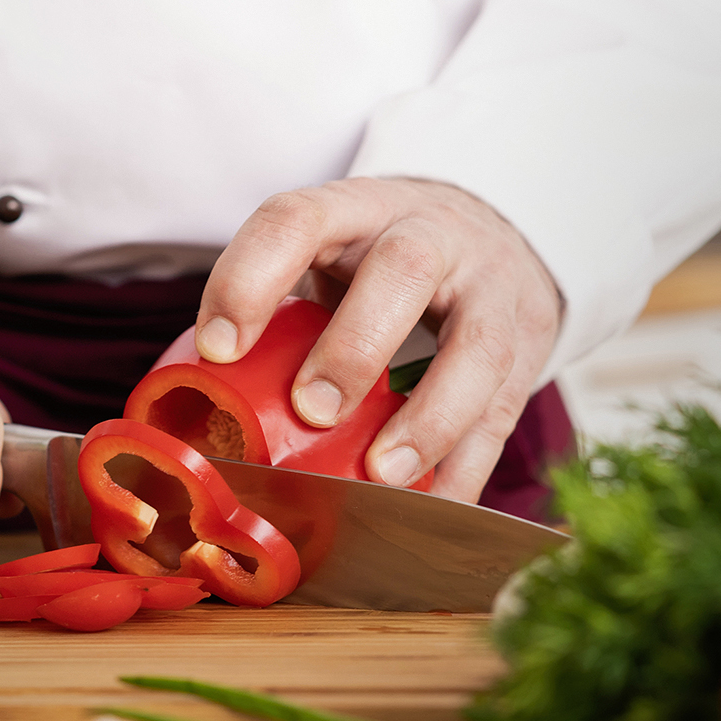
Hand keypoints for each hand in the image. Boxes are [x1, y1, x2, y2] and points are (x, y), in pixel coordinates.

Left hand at [197, 179, 560, 501]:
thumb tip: (194, 410)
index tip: (218, 348)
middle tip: (311, 411)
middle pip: (404, 269)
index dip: (251, 278)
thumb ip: (274, 312)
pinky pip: (505, 411)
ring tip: (381, 475)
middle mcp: (431, 235)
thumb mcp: (327, 255)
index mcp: (356, 210)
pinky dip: (466, 468)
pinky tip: (431, 510)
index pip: (297, 219)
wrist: (492, 234)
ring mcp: (489, 289)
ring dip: (428, 419)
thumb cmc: (375, 265)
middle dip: (356, 345)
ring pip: (476, 347)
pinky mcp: (527, 345)